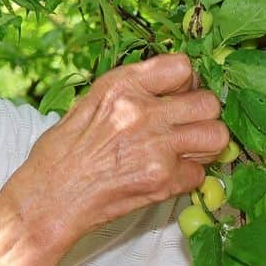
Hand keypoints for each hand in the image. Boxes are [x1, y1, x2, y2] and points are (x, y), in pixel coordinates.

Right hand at [0, 54, 227, 265]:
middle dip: (203, 114)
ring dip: (205, 144)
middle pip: (209, 103)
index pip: (182, 66)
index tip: (181, 93)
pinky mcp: (163, 181)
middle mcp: (144, 111)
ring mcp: (157, 147)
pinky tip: (166, 176)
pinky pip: (200, 173)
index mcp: (122, 85)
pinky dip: (188, 176)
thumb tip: (172, 88)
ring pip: (216, 137)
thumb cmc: (63, 151)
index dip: (187, 81)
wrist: (48, 200)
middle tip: (188, 125)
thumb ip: (134, 91)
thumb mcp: (92, 102)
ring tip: (185, 150)